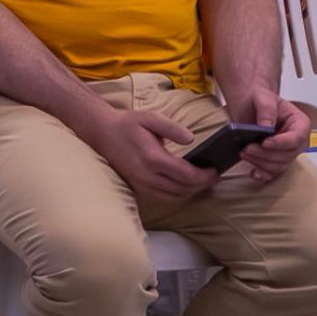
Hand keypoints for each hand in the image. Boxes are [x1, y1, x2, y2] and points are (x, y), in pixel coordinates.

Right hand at [79, 105, 215, 203]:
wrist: (101, 133)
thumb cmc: (127, 124)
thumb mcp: (150, 118)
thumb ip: (172, 128)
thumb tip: (191, 139)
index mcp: (153, 159)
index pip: (187, 175)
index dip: (205, 176)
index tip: (215, 170)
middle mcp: (147, 176)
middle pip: (183, 189)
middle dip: (201, 185)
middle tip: (213, 175)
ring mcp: (142, 184)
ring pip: (174, 197)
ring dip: (190, 191)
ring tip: (201, 180)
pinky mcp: (138, 188)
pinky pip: (163, 197)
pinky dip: (177, 193)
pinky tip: (183, 183)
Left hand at [226, 87, 310, 181]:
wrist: (251, 106)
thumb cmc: (261, 100)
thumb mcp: (263, 96)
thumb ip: (266, 108)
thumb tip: (266, 125)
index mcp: (300, 124)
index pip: (296, 138)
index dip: (281, 143)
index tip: (265, 142)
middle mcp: (297, 142)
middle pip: (287, 155)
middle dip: (265, 154)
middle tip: (247, 147)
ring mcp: (287, 153)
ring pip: (279, 166)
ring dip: (260, 162)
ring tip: (244, 152)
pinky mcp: (276, 161)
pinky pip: (273, 173)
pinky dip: (263, 174)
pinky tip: (253, 172)